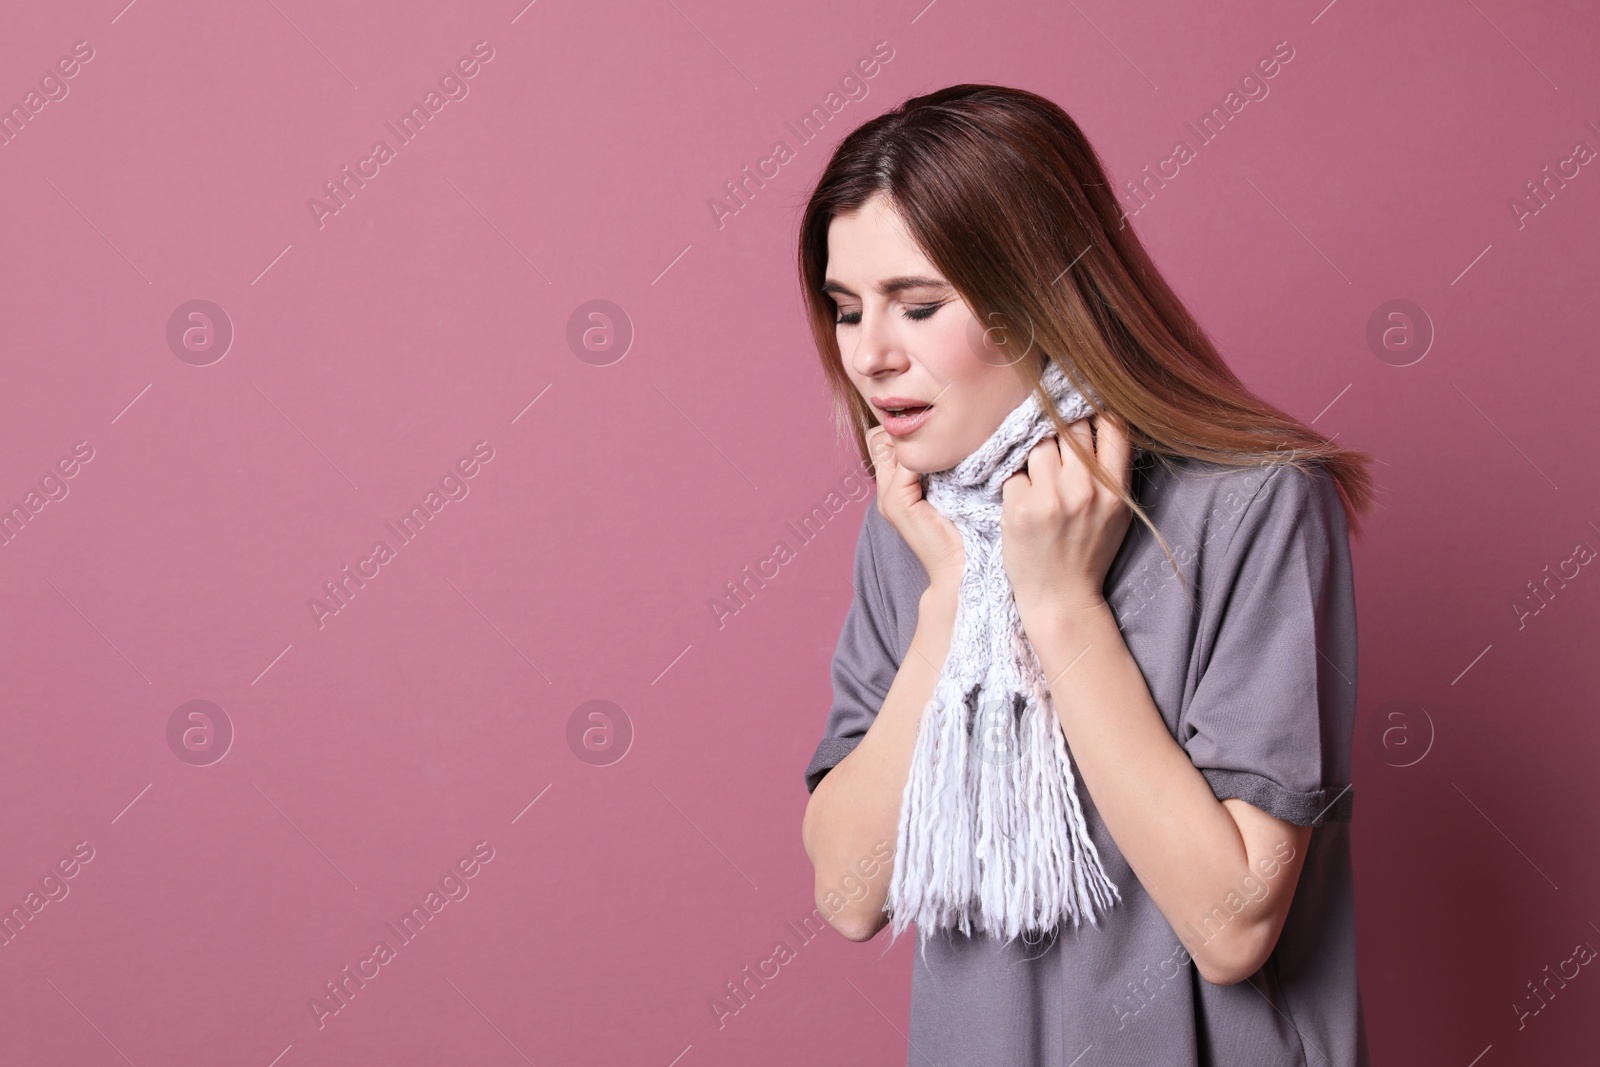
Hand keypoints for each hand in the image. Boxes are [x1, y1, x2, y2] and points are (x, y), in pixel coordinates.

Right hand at [866, 425, 966, 589]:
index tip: (938, 437)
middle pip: (879, 439)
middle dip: (908, 433)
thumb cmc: (962, 529)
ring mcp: (887, 497)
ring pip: (887, 444)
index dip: (906, 433)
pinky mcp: (898, 502)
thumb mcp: (947, 491)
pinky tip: (952, 462)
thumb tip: (948, 436)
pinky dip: (928, 456)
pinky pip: (906, 463)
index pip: (883, 441)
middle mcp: (884, 490)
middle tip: (942, 440)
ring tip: (948, 449)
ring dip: (918, 441)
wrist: (960, 566)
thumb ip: (937, 467)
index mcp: (893, 488)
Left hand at [999, 412, 1134, 633]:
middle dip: (1059, 433)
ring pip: (1037, 446)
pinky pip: (1012, 473)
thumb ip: (1111, 471)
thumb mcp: (1116, 512)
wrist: (1061, 598)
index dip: (1095, 412)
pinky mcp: (1018, 508)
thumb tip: (1097, 421)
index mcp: (1114, 489)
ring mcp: (1050, 497)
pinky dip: (1015, 484)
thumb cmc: (1088, 553)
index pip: (1111, 424)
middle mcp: (1084, 488)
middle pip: (1068, 428)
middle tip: (1053, 452)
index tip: (1082, 413)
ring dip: (1034, 459)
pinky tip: (1022, 503)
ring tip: (1038, 482)